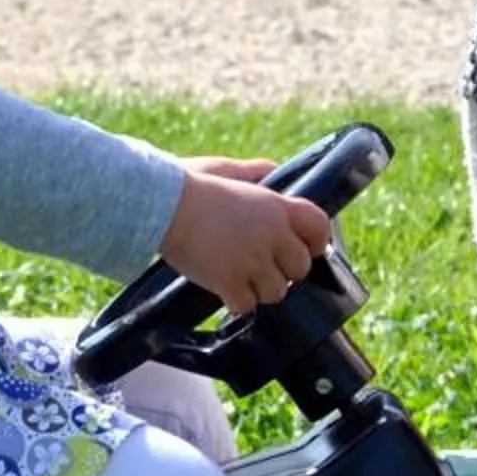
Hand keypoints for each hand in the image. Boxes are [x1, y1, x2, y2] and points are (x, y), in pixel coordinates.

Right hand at [160, 158, 329, 316]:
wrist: (158, 205)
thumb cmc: (188, 184)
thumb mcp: (227, 168)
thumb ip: (254, 172)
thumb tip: (271, 172)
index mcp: (274, 205)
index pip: (318, 227)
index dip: (314, 242)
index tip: (304, 248)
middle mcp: (271, 234)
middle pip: (300, 268)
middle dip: (283, 270)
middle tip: (261, 266)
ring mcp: (251, 261)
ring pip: (276, 292)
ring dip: (260, 289)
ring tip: (240, 278)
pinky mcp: (229, 282)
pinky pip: (246, 306)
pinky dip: (235, 303)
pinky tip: (223, 290)